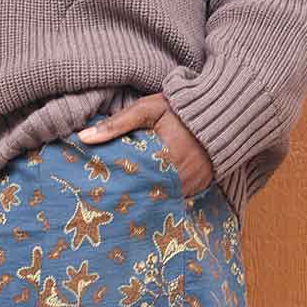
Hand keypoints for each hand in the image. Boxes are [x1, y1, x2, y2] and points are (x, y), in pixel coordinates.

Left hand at [76, 91, 215, 195]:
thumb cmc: (180, 109)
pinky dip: (164, 193)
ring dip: (147, 195)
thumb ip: (116, 124)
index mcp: (164, 158)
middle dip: (130, 193)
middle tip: (109, 196)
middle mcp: (180, 177)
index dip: (117, 184)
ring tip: (125, 196)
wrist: (222, 111)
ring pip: (162, 198)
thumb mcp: (147, 109)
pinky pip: (177, 197)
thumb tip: (83, 139)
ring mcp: (193, 185)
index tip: (100, 187)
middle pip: (146, 193)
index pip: (132, 179)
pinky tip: (149, 190)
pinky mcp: (201, 187)